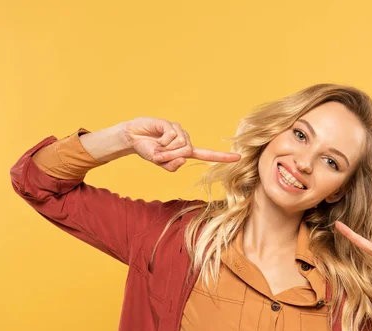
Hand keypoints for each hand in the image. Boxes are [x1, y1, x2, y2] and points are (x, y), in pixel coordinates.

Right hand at [122, 116, 241, 171]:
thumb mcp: (160, 163)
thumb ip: (172, 166)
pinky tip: (156, 137)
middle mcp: (185, 141)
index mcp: (186, 152)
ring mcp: (178, 131)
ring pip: (181, 143)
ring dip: (166, 149)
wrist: (133, 138)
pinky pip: (172, 135)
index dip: (222, 157)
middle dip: (172, 155)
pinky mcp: (170, 124)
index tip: (238, 158)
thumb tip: (184, 159)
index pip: (207, 155)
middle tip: (160, 154)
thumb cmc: (149, 151)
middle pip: (187, 151)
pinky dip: (162, 141)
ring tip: (157, 146)